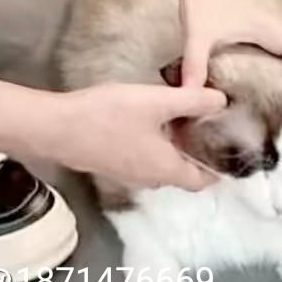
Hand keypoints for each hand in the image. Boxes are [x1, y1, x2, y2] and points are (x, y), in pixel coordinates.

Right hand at [45, 83, 226, 190]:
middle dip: (193, 147)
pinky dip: (152, 142)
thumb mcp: (155, 101)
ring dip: (171, 143)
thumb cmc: (110, 116)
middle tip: (202, 117)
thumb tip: (222, 102)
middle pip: (181, 170)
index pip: (202, 180)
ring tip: (176, 111)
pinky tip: (146, 116)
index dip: (217, 165)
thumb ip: (191, 101)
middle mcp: (150, 179)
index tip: (224, 140)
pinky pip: (141, 157)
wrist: (57, 127)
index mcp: (166, 169)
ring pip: (160, 162)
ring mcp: (127, 174)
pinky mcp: (111, 164)